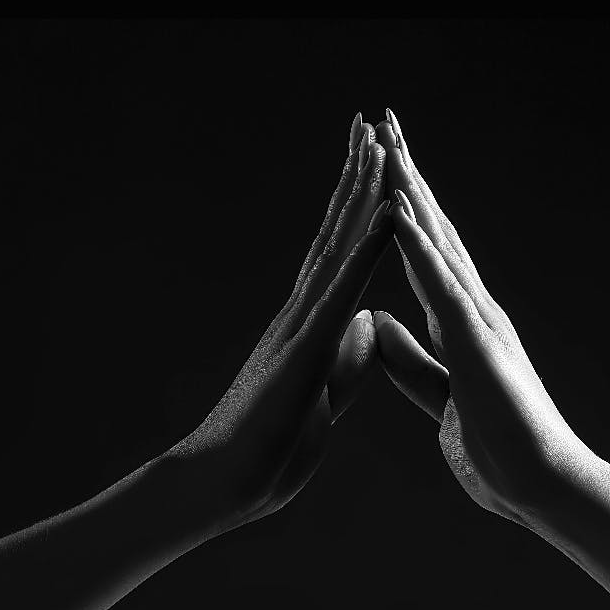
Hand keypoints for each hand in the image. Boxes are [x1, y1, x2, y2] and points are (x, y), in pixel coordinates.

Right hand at [167, 114, 391, 532]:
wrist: (223, 487)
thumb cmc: (268, 452)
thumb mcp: (326, 398)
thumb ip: (346, 360)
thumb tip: (368, 323)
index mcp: (312, 325)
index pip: (341, 254)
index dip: (359, 207)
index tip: (374, 161)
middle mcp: (303, 311)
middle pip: (336, 232)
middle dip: (355, 177)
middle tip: (368, 122)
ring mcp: (302, 324)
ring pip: (337, 246)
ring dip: (360, 193)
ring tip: (375, 142)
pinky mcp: (305, 347)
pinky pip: (343, 291)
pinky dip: (368, 250)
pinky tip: (386, 216)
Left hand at [372, 110, 604, 537]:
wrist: (540, 488)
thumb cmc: (499, 448)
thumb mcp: (437, 395)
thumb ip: (411, 360)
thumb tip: (376, 324)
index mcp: (457, 323)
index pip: (421, 252)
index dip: (398, 208)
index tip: (378, 165)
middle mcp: (470, 308)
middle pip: (431, 228)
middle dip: (406, 173)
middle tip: (383, 121)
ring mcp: (477, 320)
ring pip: (438, 241)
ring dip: (412, 190)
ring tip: (388, 141)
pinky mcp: (477, 343)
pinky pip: (442, 285)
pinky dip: (418, 246)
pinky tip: (398, 211)